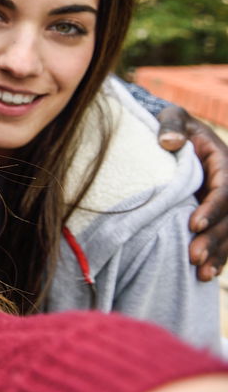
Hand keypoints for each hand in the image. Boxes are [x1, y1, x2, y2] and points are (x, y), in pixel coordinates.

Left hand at [157, 105, 227, 280]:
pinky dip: (217, 256)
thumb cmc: (170, 125)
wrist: (173, 134)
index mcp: (223, 161)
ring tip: (200, 274)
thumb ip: (170, 127)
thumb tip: (170, 142)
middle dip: (215, 238)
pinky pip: (224, 238)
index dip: (213, 208)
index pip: (226, 188)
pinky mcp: (218, 215)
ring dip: (218, 254)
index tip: (193, 224)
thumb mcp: (171, 117)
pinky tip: (204, 275)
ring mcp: (226, 202)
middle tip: (193, 257)